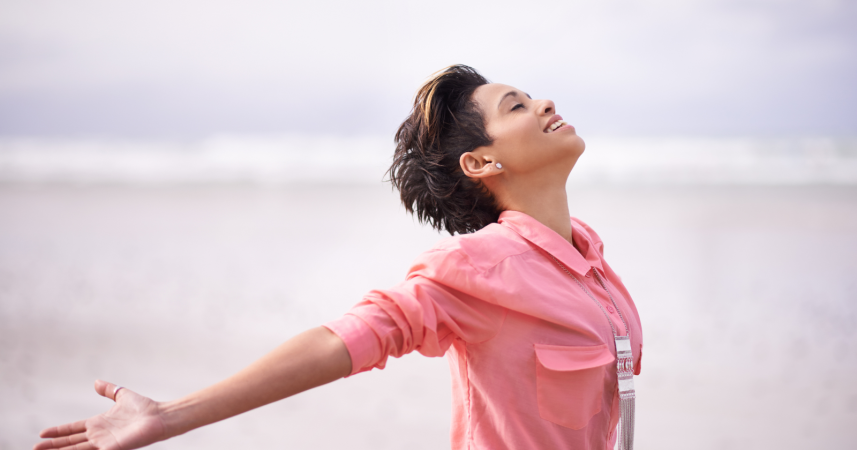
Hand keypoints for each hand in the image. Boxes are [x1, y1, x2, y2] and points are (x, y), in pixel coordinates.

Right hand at [34, 380, 167, 449]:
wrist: (160, 416)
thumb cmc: (144, 408)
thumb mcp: (122, 395)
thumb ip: (109, 390)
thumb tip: (96, 382)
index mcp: (99, 423)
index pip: (73, 429)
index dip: (58, 431)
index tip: (42, 434)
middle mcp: (99, 435)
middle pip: (70, 441)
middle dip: (52, 446)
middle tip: (34, 449)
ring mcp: (104, 443)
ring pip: (76, 449)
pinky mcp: (112, 448)